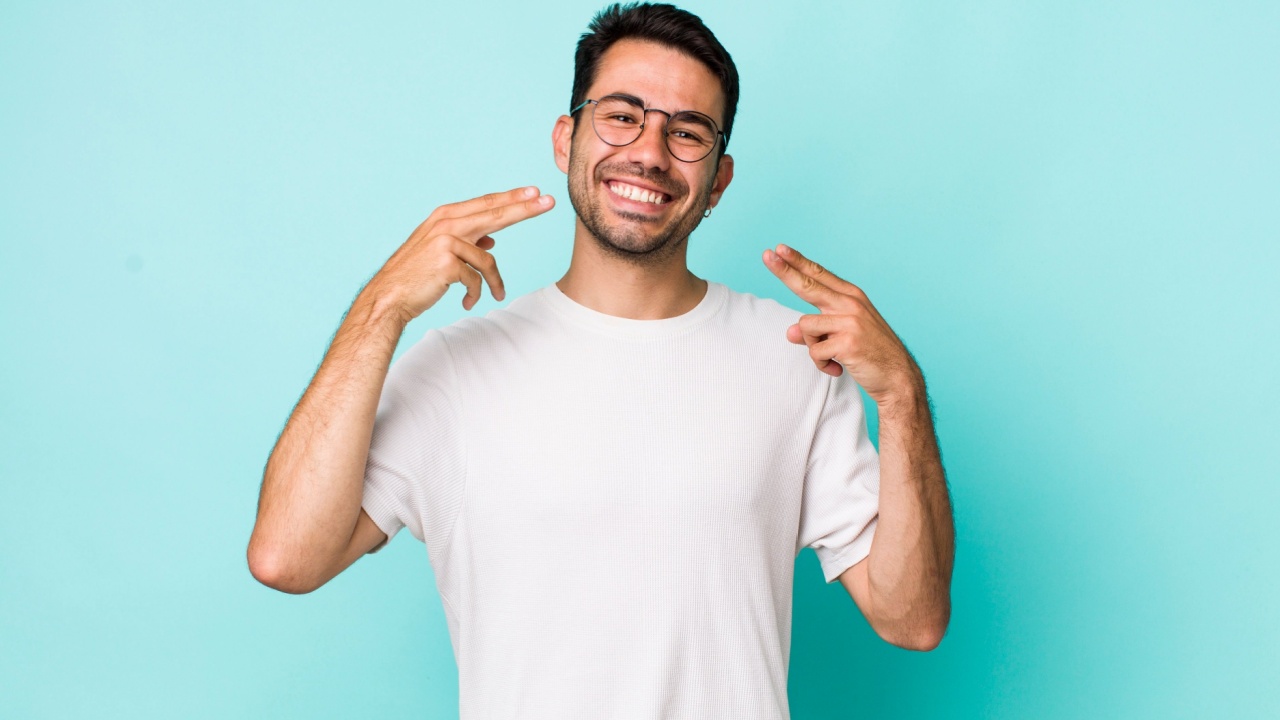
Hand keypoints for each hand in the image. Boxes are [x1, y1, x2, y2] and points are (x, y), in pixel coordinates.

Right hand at [364, 186, 554, 321]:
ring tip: (497, 294)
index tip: (535, 193)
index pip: (486, 204)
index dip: (512, 198)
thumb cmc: (416, 274)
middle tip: (549, 202)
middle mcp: (446, 224)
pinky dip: (476, 293)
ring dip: (494, 282)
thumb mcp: (440, 249)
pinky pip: (476, 280)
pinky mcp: (448, 263)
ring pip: (488, 259)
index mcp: (445, 216)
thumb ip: (466, 239)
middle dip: (524, 209)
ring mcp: (446, 242)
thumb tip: (493, 238)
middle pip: (495, 214)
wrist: (390, 295)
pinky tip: (468, 301)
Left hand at [763, 243, 922, 406]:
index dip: (797, 262)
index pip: (818, 275)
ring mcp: (850, 321)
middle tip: (766, 254)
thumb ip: (815, 330)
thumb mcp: (842, 335)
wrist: (898, 375)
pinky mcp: (848, 342)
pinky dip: (822, 365)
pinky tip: (839, 367)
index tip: (779, 249)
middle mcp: (850, 303)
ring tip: (834, 357)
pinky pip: (814, 352)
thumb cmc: (869, 353)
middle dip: (784, 271)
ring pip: (805, 327)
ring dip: (814, 348)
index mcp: (851, 296)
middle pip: (808, 285)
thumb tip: (790, 332)